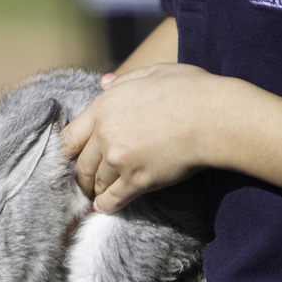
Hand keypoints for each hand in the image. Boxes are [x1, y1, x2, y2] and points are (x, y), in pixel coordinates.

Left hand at [61, 64, 221, 212]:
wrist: (214, 117)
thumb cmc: (189, 91)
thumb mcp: (153, 73)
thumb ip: (123, 81)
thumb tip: (104, 84)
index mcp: (105, 107)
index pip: (70, 136)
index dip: (68, 152)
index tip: (71, 160)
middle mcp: (106, 134)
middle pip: (82, 164)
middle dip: (82, 177)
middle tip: (84, 184)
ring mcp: (119, 159)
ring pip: (98, 183)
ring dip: (98, 190)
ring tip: (99, 195)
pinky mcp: (137, 180)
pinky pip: (114, 199)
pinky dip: (107, 206)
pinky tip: (104, 208)